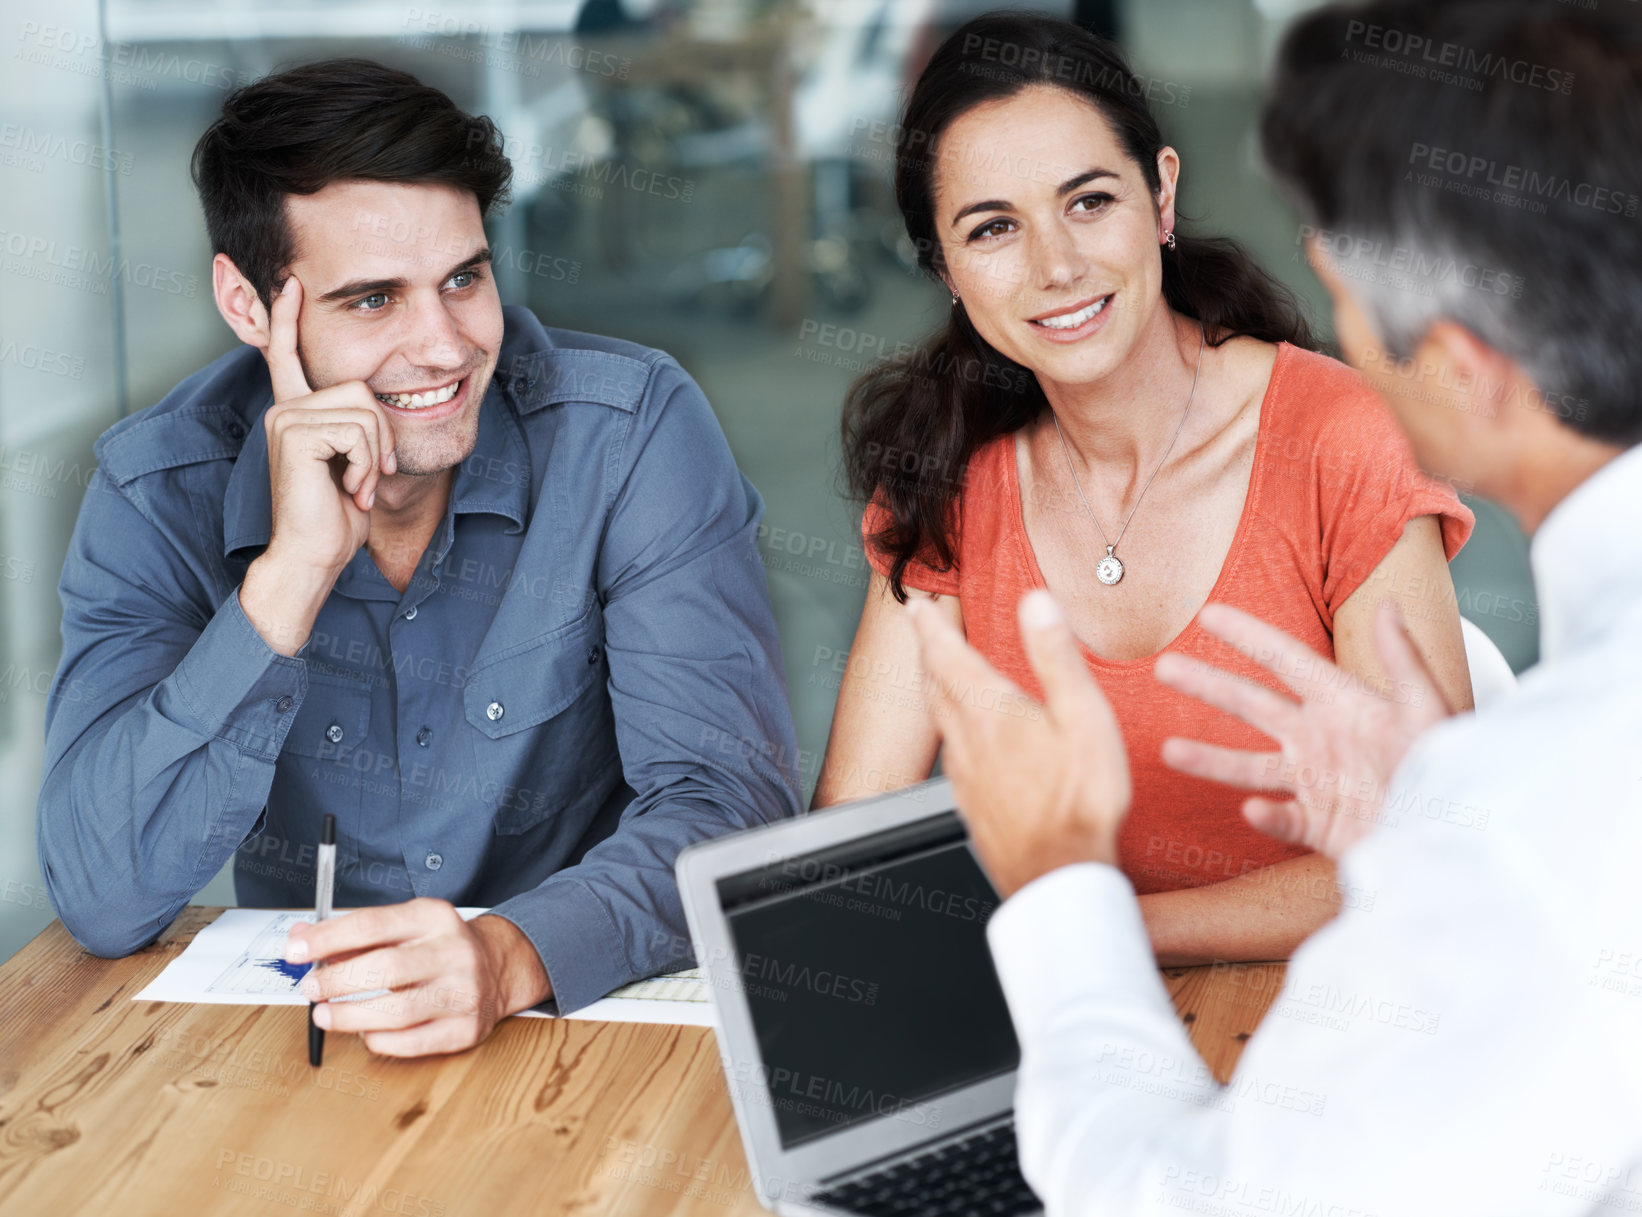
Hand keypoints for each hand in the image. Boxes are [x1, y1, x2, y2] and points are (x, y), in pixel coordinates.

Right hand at [261, 275, 396, 576]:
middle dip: (382, 435)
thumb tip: (376, 399)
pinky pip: (358, 430)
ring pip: (364, 408)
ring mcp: (286, 418)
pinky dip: (368, 464)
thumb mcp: (355, 461)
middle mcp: (285, 408)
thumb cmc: (337, 515)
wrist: (314, 555)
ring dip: (376, 455)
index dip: (290, 318)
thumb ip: (356, 427)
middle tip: (369, 474)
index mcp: (296, 412)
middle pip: (361, 387)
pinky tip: (349, 489)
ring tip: (357, 485)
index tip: (291, 282)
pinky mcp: (294, 433)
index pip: (290, 355)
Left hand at [284, 899, 551, 1056]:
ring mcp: (464, 992)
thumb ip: (352, 933)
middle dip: (336, 981)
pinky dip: (379, 1040)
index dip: (326, 939)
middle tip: (310, 988)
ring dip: (350, 1016)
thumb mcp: (404, 926)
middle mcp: (454, 951)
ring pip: (397, 1011)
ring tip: (326, 1015)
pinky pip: (412, 1042)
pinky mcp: (466, 1028)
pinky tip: (366, 1032)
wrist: (498, 967)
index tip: (295, 950)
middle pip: (384, 968)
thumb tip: (300, 937)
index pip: (372, 925)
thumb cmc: (438, 947)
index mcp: (434, 917)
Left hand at [906, 590, 1130, 897]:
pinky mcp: (972, 804)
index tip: (915, 607)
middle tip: (920, 632)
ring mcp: (966, 776)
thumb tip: (1036, 603)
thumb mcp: (1082, 716)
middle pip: (936, 687)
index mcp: (992, 713)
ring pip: (940, 721)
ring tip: (938, 676)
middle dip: (928, 654)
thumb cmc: (1079, 801)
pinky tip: (962, 741)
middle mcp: (969, 741)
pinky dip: (949, 730)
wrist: (1059, 876)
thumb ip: (1056, 656)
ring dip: (935, 690)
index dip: (929, 628)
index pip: (948, 657)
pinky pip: (950, 755)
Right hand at [1155, 600, 1453, 860]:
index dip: (1247, 636)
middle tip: (1163, 667)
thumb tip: (1388, 603)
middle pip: (1251, 706)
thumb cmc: (1450, 768)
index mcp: (1342, 703)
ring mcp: (1316, 783)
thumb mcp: (1427, 709)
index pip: (1284, 661)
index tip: (1207, 613)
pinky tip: (1251, 810)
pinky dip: (1265, 817)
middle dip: (1207, 686)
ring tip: (1168, 750)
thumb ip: (1402, 660)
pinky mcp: (1321, 827)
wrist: (1459, 836)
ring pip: (1249, 767)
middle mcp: (1319, 739)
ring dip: (1210, 758)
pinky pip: (1282, 820)